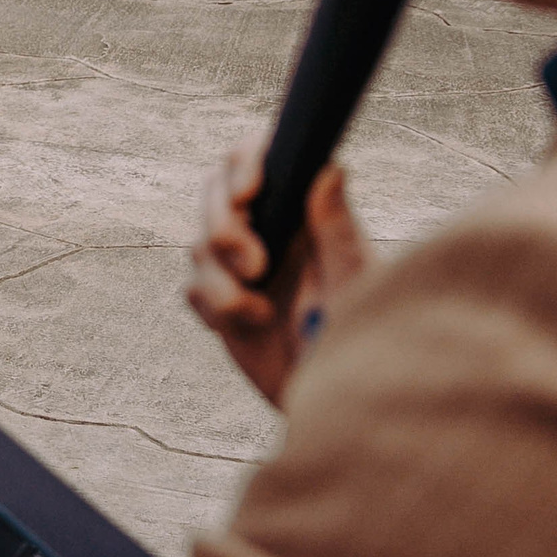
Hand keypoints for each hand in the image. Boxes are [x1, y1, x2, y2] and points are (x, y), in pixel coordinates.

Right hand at [187, 144, 372, 405]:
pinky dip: (214, 306)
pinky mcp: (220, 300)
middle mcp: (267, 228)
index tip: (250, 192)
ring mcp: (240, 264)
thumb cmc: (362, 336)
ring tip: (260, 312)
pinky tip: (249, 324)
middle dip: (223, 226)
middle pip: (215, 193)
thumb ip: (336, 228)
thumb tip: (330, 168)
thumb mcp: (354, 280)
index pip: (260, 159)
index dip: (244, 162)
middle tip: (255, 265)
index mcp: (302, 210)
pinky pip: (193, 289)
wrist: (340, 397)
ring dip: (221, 280)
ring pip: (198, 245)